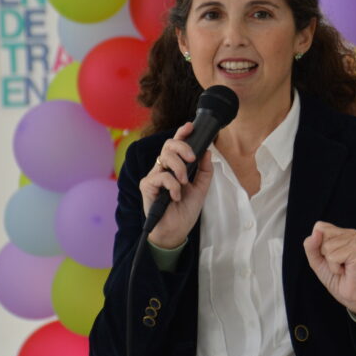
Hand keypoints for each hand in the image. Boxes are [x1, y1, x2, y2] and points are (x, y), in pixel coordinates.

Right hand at [139, 122, 213, 248]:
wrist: (176, 230)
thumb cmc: (185, 210)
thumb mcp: (201, 188)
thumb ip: (205, 170)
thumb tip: (207, 152)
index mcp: (175, 167)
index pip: (176, 145)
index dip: (182, 133)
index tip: (190, 126)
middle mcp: (163, 169)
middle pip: (168, 145)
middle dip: (183, 147)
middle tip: (192, 159)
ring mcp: (154, 176)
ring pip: (165, 158)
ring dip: (180, 168)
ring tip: (184, 183)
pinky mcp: (147, 186)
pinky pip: (161, 177)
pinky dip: (172, 185)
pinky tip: (175, 196)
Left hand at [303, 221, 355, 318]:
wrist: (351, 295)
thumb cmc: (336, 278)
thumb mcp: (316, 260)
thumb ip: (311, 245)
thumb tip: (315, 232)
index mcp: (343, 232)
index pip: (319, 226)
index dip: (318, 244)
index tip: (329, 256)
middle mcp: (351, 233)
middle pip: (322, 234)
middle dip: (323, 253)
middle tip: (337, 263)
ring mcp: (355, 240)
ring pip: (326, 247)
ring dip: (330, 263)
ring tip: (342, 267)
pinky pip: (333, 257)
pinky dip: (335, 268)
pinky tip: (345, 270)